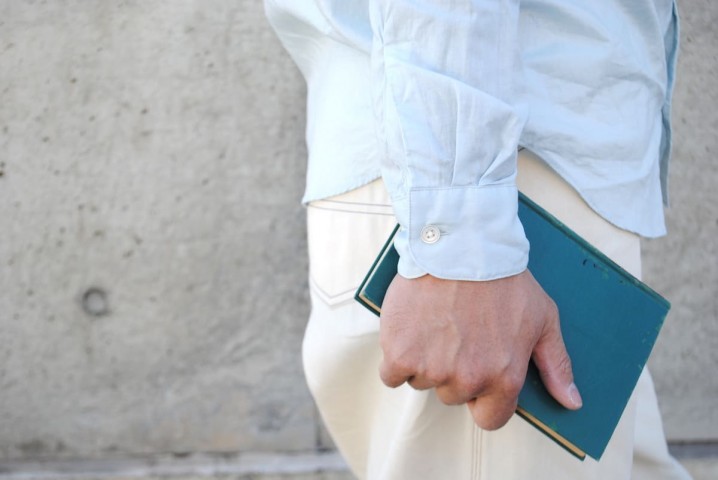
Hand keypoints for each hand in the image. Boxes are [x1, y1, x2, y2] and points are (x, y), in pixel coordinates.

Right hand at [379, 269, 581, 429]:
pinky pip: (390, 375)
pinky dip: (397, 356)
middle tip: (457, 332)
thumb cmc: (504, 279)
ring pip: (422, 382)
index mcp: (504, 378)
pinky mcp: (401, 353)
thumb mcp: (543, 319)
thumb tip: (572, 403)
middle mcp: (467, 379)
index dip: (483, 397)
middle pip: (453, 396)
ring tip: (435, 323)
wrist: (460, 245)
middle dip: (453, 370)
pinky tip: (410, 330)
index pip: (490, 418)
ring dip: (425, 360)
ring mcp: (431, 368)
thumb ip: (557, 364)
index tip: (478, 370)